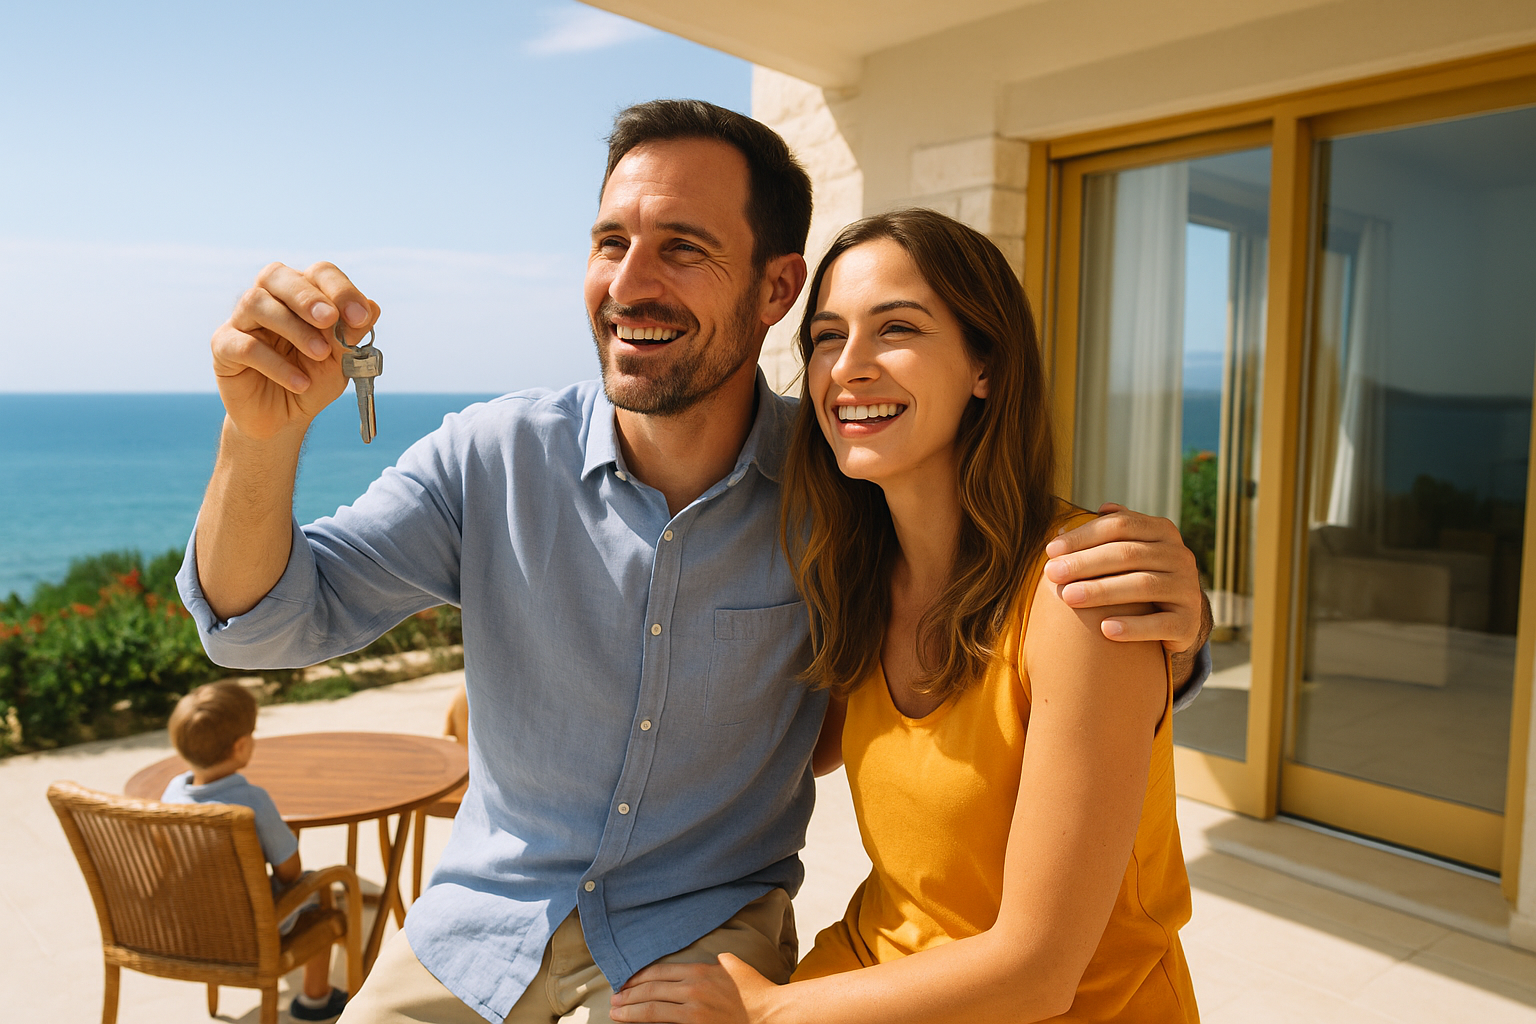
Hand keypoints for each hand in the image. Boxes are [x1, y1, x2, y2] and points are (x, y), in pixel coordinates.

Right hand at [211, 261, 379, 439]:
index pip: (317, 274)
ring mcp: (241, 320)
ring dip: (294, 328)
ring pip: (256, 303)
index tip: (360, 316)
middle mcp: (267, 299)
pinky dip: (276, 364)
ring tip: (319, 355)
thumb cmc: (311, 381)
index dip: (340, 290)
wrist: (284, 419)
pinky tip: (299, 382)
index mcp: (300, 295)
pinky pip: (245, 346)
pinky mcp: (223, 346)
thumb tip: (372, 307)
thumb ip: (351, 335)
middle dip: (307, 297)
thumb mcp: (340, 361)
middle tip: (330, 320)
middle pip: (277, 276)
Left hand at [610, 954, 776, 1023]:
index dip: (638, 977)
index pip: (659, 972)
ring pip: (653, 1008)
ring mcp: (694, 1010)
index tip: (625, 982)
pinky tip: (637, 1022)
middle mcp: (693, 988)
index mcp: (700, 971)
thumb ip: (716, 961)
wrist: (770, 1015)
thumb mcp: (734, 965)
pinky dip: (647, 1022)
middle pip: (651, 989)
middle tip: (614, 999)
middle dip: (629, 995)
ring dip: (631, 1011)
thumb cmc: (755, 991)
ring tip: (616, 1012)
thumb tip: (709, 960)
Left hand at [1044, 503, 1207, 655]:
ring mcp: (1188, 589)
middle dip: (1086, 563)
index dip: (1083, 536)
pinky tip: (1105, 630)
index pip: (1120, 526)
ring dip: (1102, 591)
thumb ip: (1110, 533)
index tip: (1050, 550)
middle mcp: (1180, 556)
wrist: (1177, 618)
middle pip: (1129, 554)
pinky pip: (1161, 624)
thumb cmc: (1139, 577)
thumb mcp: (1129, 551)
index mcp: (1163, 532)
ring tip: (1069, 597)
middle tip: (1052, 574)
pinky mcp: (1189, 622)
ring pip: (1143, 585)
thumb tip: (1086, 514)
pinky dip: (1133, 627)